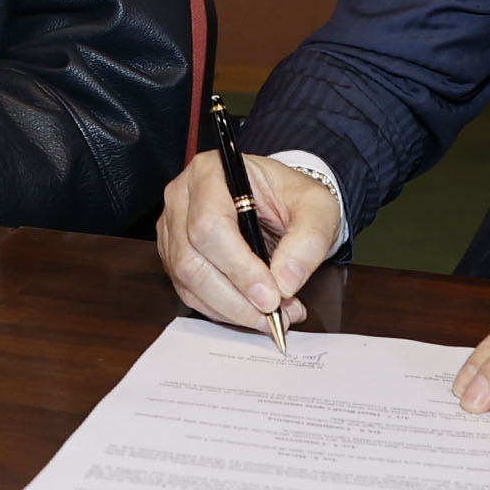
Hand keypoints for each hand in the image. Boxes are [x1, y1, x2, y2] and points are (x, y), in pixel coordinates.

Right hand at [158, 150, 340, 332]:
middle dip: (236, 297)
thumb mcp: (317, 208)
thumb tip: (285, 282)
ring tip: (274, 316)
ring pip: (189, 282)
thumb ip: (307, 241)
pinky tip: (254, 312)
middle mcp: (181, 198)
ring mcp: (172, 229)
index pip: (210, 225)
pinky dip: (224, 311)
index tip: (271, 297)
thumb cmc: (294, 197)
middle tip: (277, 314)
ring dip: (232, 309)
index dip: (239, 267)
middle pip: (192, 260)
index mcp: (210, 173)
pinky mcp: (174, 256)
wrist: (282, 202)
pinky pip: (191, 294)